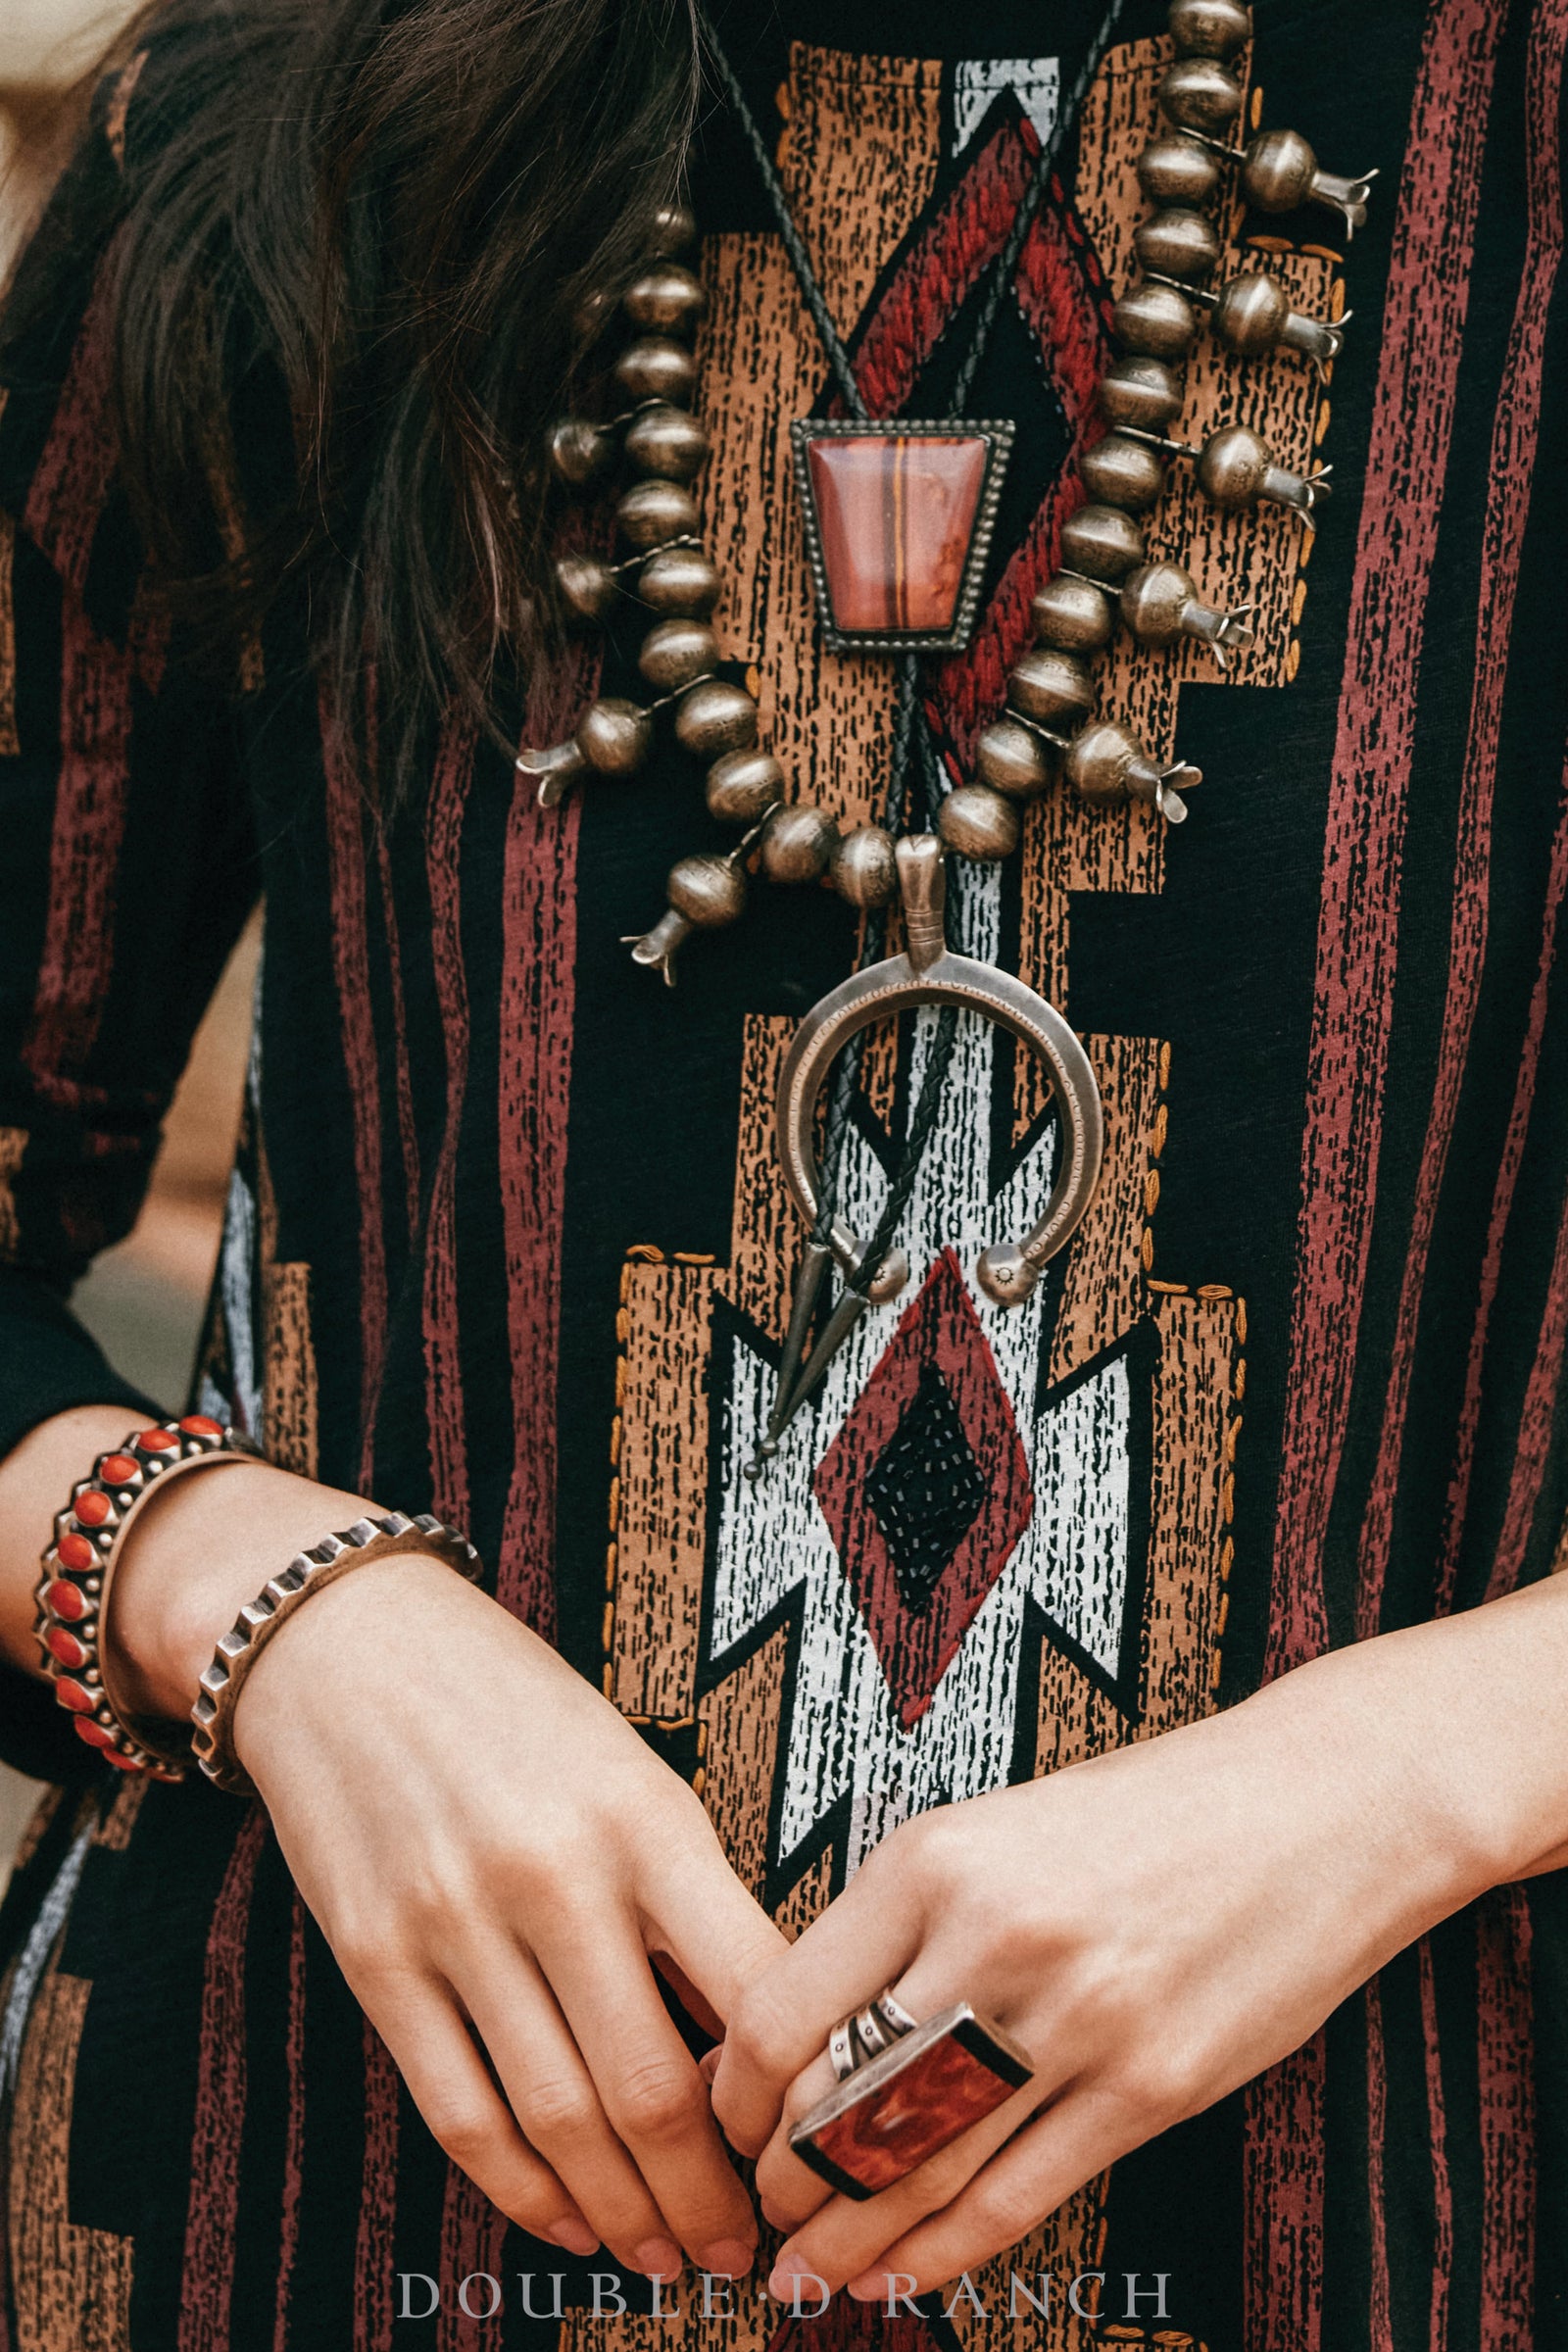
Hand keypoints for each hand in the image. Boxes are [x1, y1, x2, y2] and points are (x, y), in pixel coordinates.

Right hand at [232, 1550, 784, 2274]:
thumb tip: (756, 2042)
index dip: (789, 2100)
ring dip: (622, 2213)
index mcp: (646, 1818)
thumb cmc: (512, 1706)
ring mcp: (456, 1922)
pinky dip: (521, 2188)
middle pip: (653, 2088)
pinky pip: (460, 2111)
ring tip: (665, 2256)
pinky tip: (567, 2219)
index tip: (812, 2149)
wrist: (350, 1645)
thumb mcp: (631, 1770)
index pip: (750, 1990)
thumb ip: (687, 1896)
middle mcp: (555, 1874)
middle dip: (709, 2196)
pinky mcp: (377, 1959)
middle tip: (744, 2249)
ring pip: (557, 2120)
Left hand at [711, 1627, 1524, 2300]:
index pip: (782, 2012)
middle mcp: (992, 1939)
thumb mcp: (995, 1830)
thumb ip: (908, 1921)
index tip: (720, 2125)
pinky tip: (904, 2274)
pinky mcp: (1150, 2086)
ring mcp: (1077, 2019)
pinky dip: (946, 2251)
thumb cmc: (1148, 1812)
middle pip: (839, 2105)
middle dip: (784, 2182)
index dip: (732, 2096)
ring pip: (922, 2167)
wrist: (1316, 1803)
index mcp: (934, 1860)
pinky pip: (1020, 2196)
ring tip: (810, 2270)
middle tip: (759, 2216)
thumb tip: (814, 2033)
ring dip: (850, 2236)